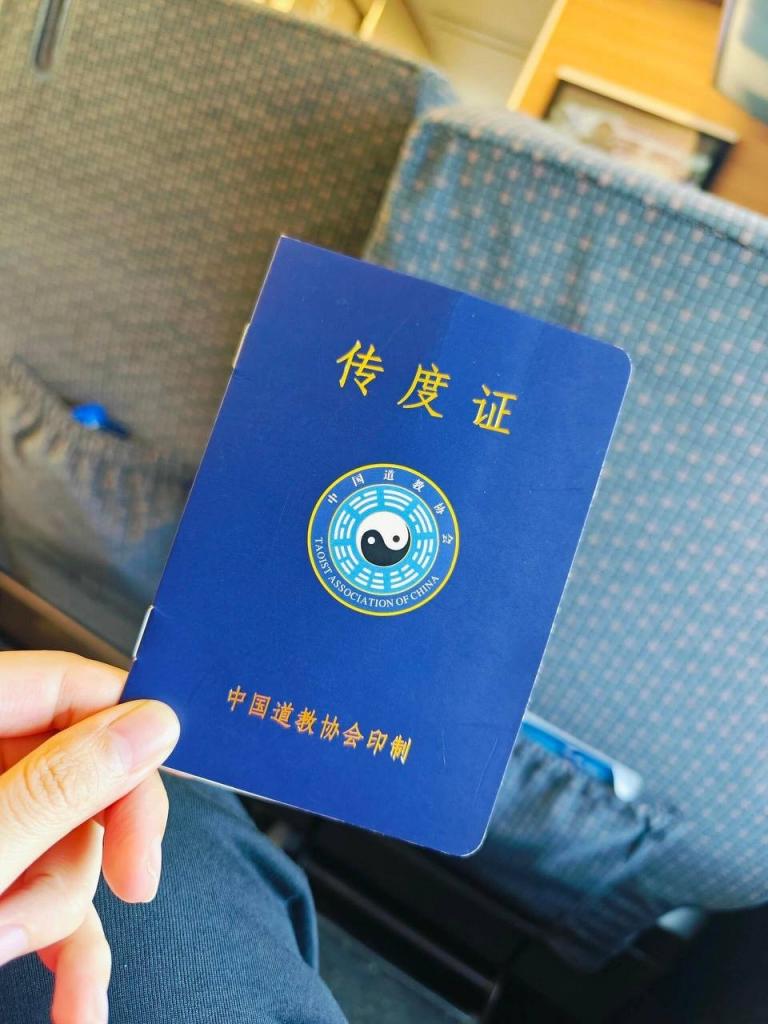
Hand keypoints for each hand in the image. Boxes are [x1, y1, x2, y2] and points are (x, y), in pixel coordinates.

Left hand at [0, 650, 179, 1022]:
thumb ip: (59, 786)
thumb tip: (153, 724)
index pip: (72, 686)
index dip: (129, 734)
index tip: (158, 799)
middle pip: (81, 774)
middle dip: (89, 853)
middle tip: (130, 890)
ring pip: (69, 845)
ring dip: (60, 913)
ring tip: (6, 948)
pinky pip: (45, 898)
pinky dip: (66, 952)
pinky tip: (79, 1005)